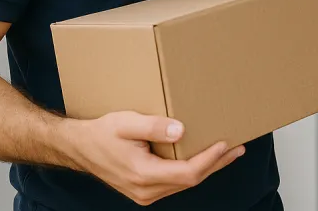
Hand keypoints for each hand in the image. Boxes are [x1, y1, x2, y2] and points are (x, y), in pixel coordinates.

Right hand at [64, 111, 243, 205]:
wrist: (79, 148)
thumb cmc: (101, 133)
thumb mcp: (126, 122)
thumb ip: (153, 127)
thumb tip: (180, 130)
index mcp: (142, 174)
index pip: (187, 173)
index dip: (209, 160)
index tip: (225, 144)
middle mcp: (146, 190)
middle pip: (191, 181)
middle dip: (216, 164)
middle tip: (238, 148)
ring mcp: (145, 193)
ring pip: (184, 184)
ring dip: (207, 167)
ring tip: (227, 152)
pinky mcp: (145, 190)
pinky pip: (175, 183)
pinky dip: (192, 170)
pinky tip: (203, 158)